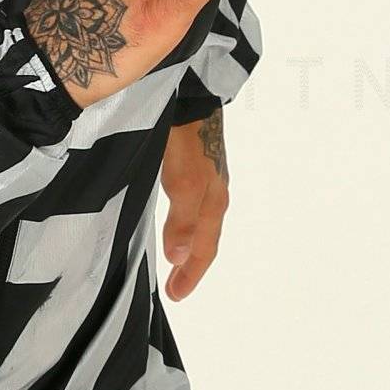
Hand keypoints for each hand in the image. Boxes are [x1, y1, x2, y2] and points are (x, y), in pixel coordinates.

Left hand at [160, 108, 228, 301]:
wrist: (191, 94)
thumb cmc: (188, 139)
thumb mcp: (183, 182)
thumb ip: (182, 220)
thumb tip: (181, 259)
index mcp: (213, 202)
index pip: (204, 250)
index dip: (191, 275)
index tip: (175, 296)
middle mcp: (215, 192)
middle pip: (206, 238)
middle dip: (192, 265)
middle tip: (176, 287)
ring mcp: (208, 176)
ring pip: (201, 221)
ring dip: (190, 244)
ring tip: (177, 260)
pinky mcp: (197, 161)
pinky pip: (194, 202)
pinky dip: (186, 222)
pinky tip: (176, 217)